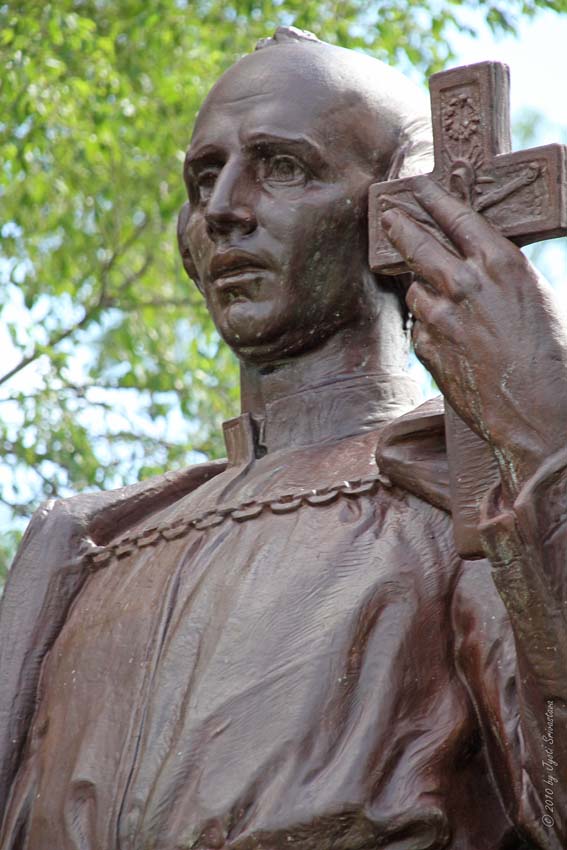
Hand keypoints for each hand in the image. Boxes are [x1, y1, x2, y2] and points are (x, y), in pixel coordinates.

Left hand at [381, 177, 566, 496]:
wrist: (539, 411)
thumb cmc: (553, 356)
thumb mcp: (535, 297)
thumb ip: (498, 277)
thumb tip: (476, 265)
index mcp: (500, 263)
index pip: (456, 217)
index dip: (433, 199)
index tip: (417, 187)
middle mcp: (465, 283)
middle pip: (417, 243)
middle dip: (400, 226)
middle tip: (388, 216)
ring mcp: (441, 317)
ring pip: (415, 290)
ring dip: (422, 290)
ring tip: (442, 304)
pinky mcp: (428, 348)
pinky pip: (419, 327)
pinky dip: (427, 327)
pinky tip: (449, 339)